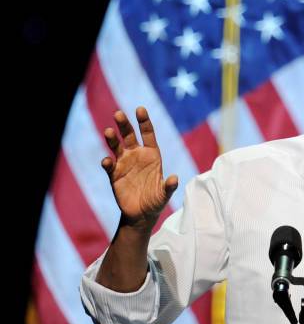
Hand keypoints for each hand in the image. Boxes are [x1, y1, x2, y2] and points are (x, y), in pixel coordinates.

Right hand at [101, 107, 177, 229]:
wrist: (142, 214)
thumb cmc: (156, 201)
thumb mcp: (164, 194)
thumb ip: (169, 186)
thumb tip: (175, 179)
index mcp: (152, 155)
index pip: (147, 134)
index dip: (144, 121)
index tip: (140, 109)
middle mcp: (137, 155)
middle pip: (129, 135)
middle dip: (124, 124)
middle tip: (118, 114)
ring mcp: (124, 164)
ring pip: (116, 147)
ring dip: (112, 139)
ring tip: (108, 131)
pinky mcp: (114, 175)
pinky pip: (109, 166)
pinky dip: (107, 163)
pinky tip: (107, 161)